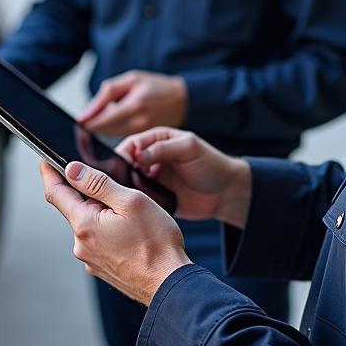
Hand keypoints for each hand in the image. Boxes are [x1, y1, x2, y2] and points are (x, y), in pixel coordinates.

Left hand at [40, 160, 190, 304]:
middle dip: (88, 195)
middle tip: (116, 192)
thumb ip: (98, 184)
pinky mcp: (101, 267)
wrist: (169, 284)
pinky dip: (108, 232)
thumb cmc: (157, 244)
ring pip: (88, 225)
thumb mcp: (130, 201)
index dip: (49, 172)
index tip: (45, 160)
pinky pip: (98, 241)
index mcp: (84, 224)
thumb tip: (72, 169)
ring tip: (131, 218)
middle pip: (74, 208)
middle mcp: (81, 244)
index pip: (55, 192)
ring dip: (101, 215)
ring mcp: (90, 259)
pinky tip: (130, 234)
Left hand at [78, 70, 187, 134]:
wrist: (185, 99)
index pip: (101, 122)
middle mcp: (139, 122)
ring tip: (102, 122)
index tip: (77, 124)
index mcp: (134, 105)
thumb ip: (107, 94)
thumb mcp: (132, 80)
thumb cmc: (157, 86)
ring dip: (104, 131)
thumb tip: (85, 114)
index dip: (86, 124)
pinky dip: (115, 134)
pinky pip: (123, 139)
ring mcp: (144, 134)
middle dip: (93, 129)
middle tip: (85, 125)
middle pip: (105, 132)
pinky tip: (116, 126)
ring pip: (112, 138)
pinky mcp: (147, 141)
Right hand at [116, 128, 251, 228]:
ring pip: (130, 181)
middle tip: (119, 183)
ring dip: (126, 187)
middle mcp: (152, 158)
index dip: (123, 153)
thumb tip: (138, 154)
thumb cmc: (211, 164)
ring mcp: (152, 178)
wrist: (226, 193)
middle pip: (126, 162)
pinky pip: (139, 198)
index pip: (132, 143)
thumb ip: (163, 148)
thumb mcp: (189, 148)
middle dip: (120, 171)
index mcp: (158, 140)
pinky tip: (134, 205)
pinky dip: (134, 201)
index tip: (119, 165)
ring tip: (125, 195)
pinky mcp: (156, 196)